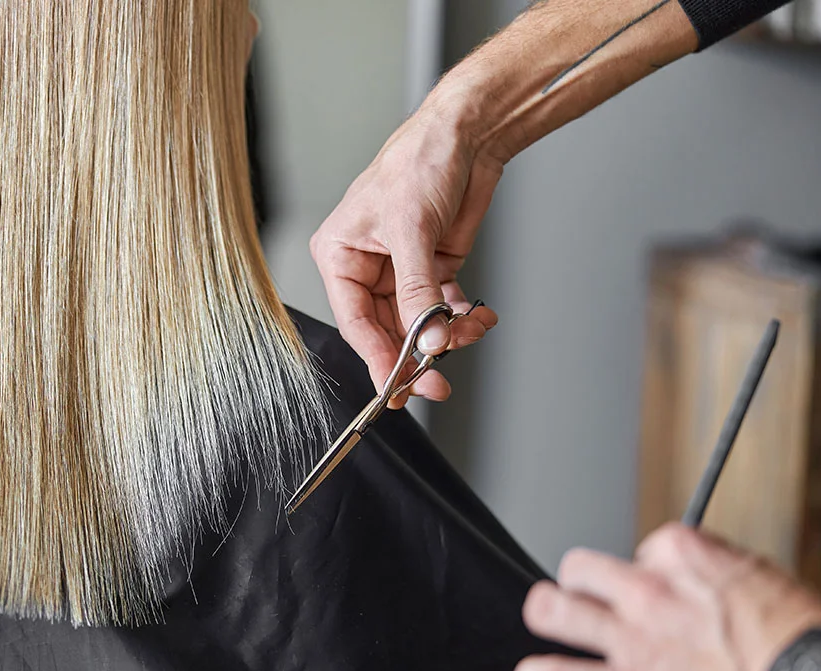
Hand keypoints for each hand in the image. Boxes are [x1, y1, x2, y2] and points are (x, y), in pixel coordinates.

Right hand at [311, 91, 499, 408]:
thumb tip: (426, 342)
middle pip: (386, 331)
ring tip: (470, 331)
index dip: (377, 357)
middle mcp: (368, 268)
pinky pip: (444, 309)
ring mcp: (403, 271)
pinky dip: (463, 319)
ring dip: (447, 336)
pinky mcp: (434, 269)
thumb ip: (417, 292)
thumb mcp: (411, 229)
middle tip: (436, 382)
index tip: (397, 386)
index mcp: (341, 255)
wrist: (468, 134)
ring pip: (418, 325)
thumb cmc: (420, 160)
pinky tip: (479, 317)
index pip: (354, 321)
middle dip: (415, 355)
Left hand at [513, 523, 820, 670]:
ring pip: (551, 610)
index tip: (666, 592)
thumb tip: (680, 568)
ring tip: (554, 623)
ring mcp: (633, 641)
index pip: (637, 549)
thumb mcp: (756, 574)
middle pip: (578, 568)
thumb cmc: (800, 642)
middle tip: (593, 602)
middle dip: (583, 584)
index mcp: (681, 555)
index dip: (648, 572)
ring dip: (548, 615)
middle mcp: (648, 592)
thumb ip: (706, 569)